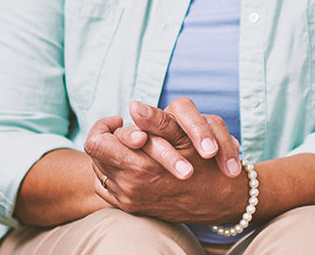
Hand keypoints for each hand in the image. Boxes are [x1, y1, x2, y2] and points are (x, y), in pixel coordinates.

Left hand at [83, 102, 243, 222]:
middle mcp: (129, 187)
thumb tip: (133, 106)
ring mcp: (128, 200)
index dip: (104, 127)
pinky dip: (116, 172)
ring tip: (135, 148)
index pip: (96, 143)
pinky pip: (107, 187)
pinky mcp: (131, 208)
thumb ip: (157, 122)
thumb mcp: (185, 138)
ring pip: (101, 169)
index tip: (120, 120)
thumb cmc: (206, 164)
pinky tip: (134, 164)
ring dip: (114, 155)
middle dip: (110, 139)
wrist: (218, 200)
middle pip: (96, 155)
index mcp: (139, 167)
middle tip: (130, 133)